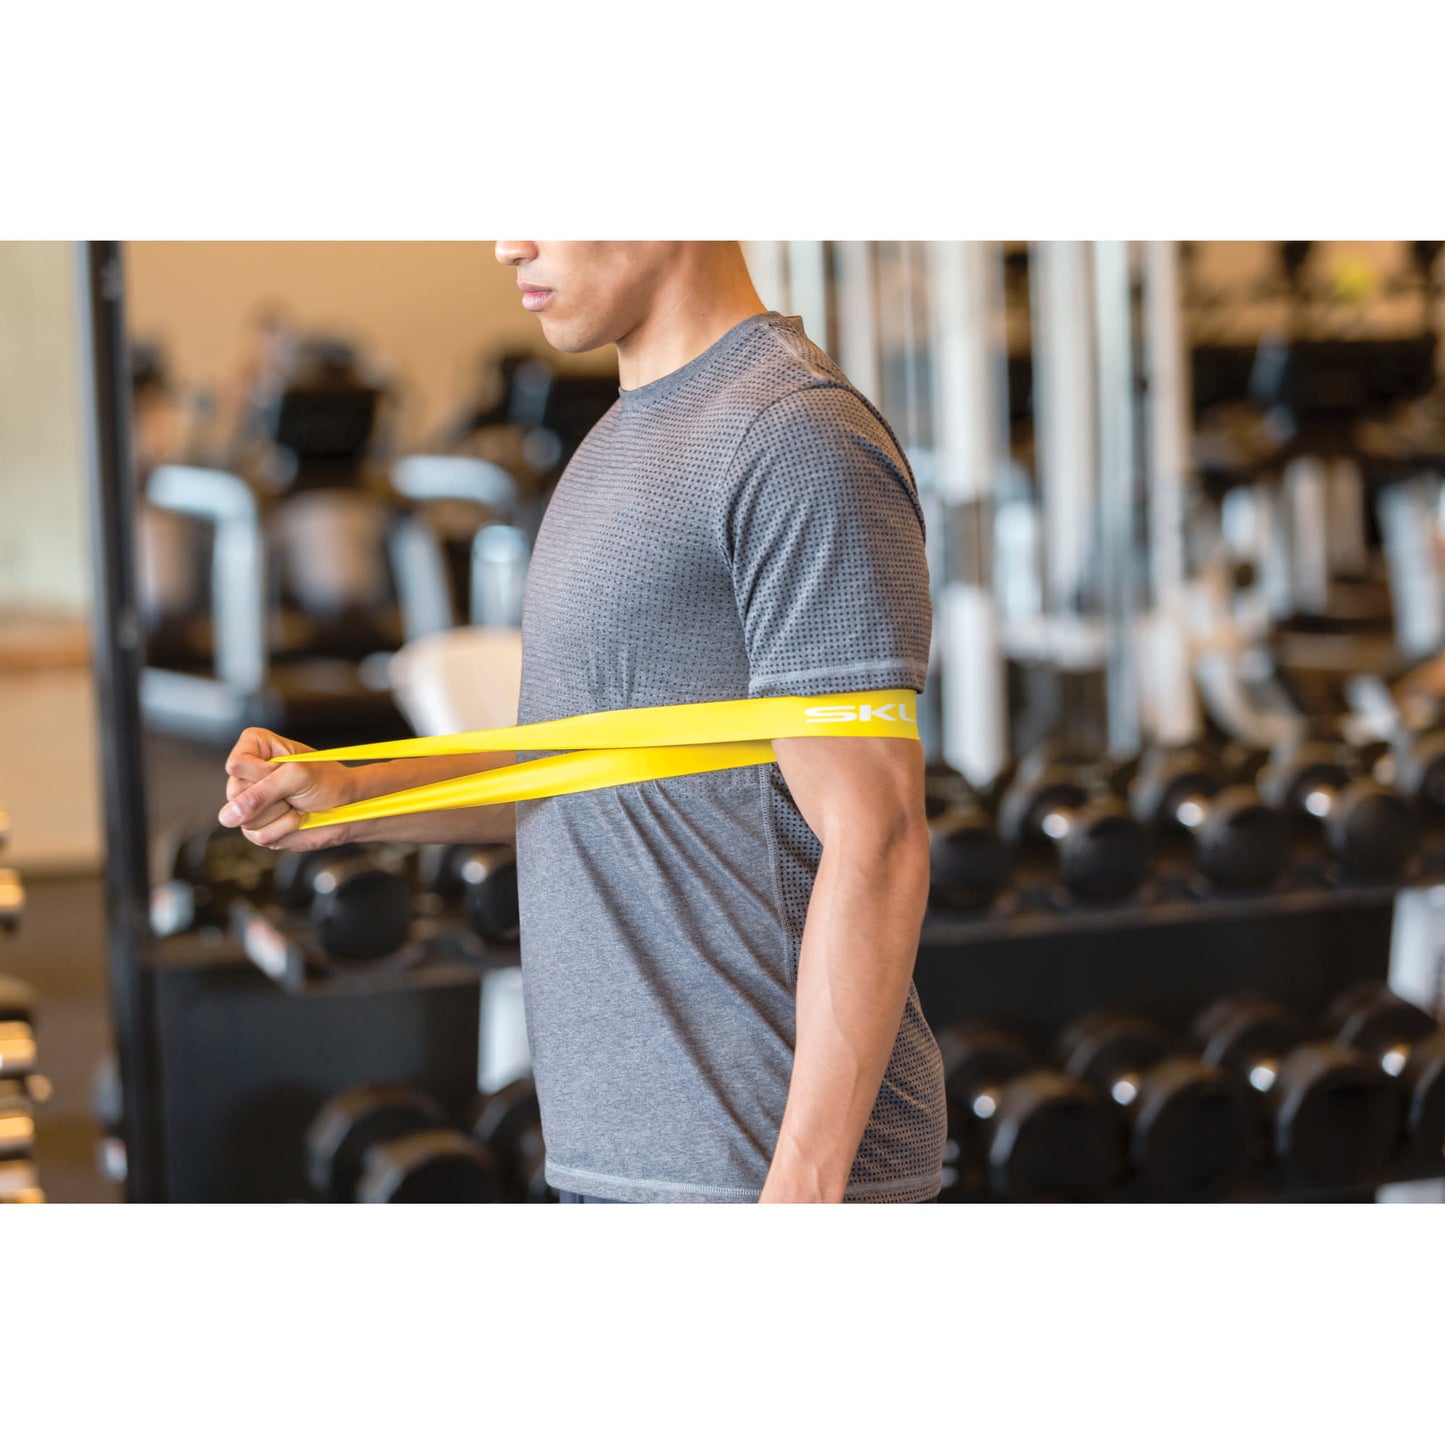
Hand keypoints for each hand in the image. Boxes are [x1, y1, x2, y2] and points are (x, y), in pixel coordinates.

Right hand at [218, 727, 358, 851]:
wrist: (346, 805)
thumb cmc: (326, 781)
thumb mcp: (297, 776)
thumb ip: (261, 792)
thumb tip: (228, 816)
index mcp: (254, 748)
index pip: (236, 765)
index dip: (262, 774)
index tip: (285, 770)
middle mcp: (246, 775)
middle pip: (235, 795)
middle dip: (271, 797)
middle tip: (294, 791)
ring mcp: (249, 802)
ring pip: (244, 819)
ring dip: (280, 814)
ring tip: (295, 803)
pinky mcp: (257, 826)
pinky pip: (258, 835)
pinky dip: (283, 829)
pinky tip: (295, 818)